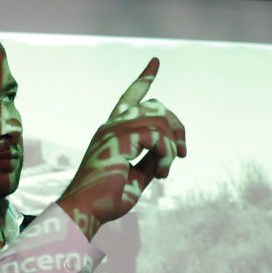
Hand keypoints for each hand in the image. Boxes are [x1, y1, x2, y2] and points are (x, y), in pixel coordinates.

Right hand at [57, 58, 185, 238]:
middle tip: (183, 152)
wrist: (88, 210)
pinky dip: (166, 154)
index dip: (143, 80)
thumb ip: (150, 160)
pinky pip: (156, 136)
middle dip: (175, 125)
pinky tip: (161, 173)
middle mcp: (111, 126)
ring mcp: (113, 130)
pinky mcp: (119, 139)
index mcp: (111, 133)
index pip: (129, 98)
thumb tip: (167, 153)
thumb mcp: (136, 176)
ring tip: (165, 170)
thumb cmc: (107, 199)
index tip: (155, 62)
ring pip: (158, 120)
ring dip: (170, 146)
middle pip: (153, 106)